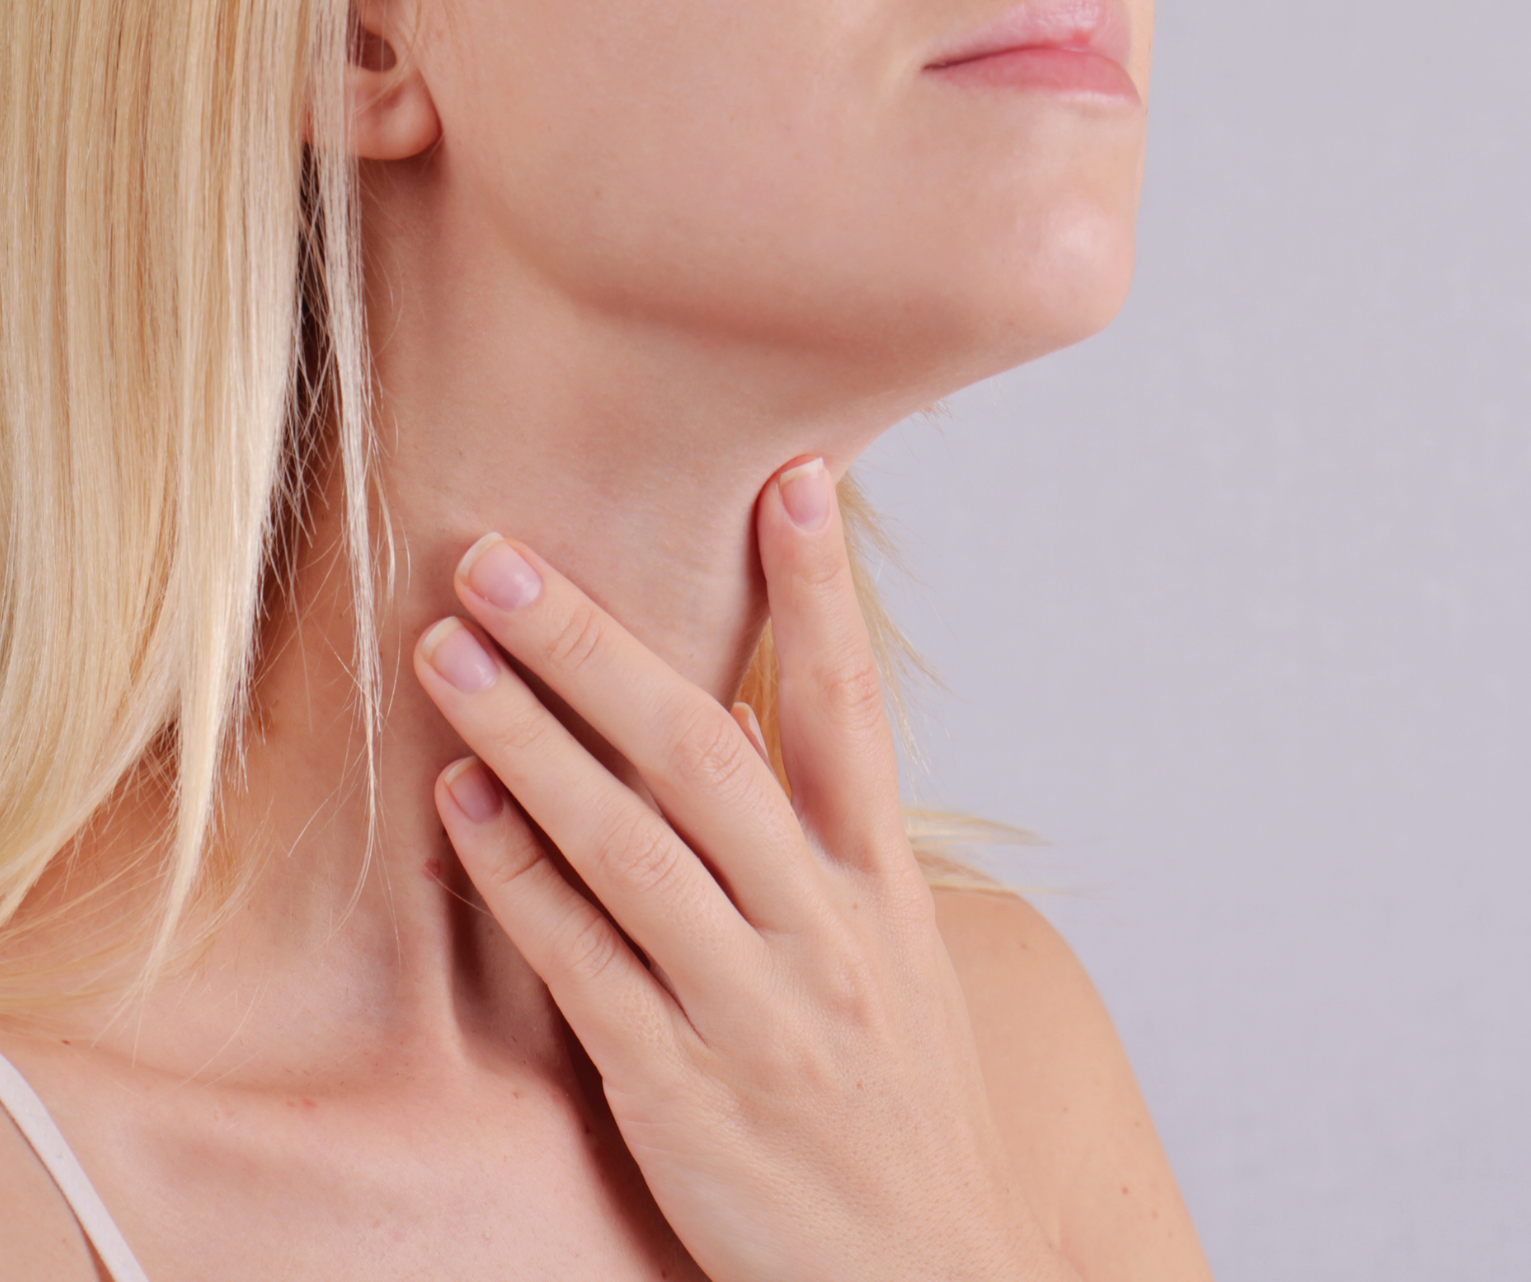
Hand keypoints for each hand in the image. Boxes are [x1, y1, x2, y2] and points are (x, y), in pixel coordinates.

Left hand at [413, 459, 1068, 1281]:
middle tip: (501, 556)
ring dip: (531, 738)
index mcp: (882, 892)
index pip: (850, 715)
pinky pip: (586, 966)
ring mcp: (754, 1011)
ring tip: (447, 651)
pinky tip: (461, 806)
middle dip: (601, 646)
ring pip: (632, 847)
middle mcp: (825, 932)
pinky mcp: (681, 1093)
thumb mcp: (899, 966)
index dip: (820, 594)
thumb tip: (744, 736)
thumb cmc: (902, 1113)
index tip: (791, 480)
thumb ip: (825, 855)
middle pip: (707, 756)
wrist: (931, 1277)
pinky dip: (521, 878)